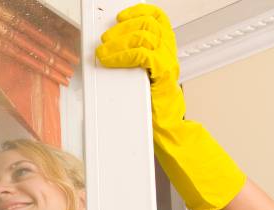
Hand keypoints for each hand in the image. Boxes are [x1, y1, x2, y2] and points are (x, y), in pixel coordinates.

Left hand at [95, 4, 245, 209]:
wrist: (170, 134)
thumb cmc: (153, 111)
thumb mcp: (140, 81)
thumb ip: (130, 64)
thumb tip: (104, 53)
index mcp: (164, 52)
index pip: (157, 19)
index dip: (139, 12)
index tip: (120, 16)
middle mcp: (169, 54)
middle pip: (148, 24)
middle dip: (123, 27)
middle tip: (106, 40)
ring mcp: (168, 64)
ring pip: (144, 35)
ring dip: (119, 40)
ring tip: (104, 51)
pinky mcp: (164, 77)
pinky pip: (144, 55)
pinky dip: (123, 55)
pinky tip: (111, 60)